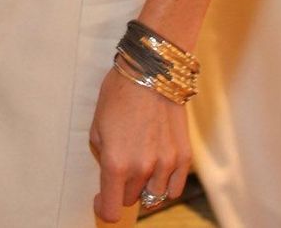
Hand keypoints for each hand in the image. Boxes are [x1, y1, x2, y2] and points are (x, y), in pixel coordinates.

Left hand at [89, 68, 190, 222]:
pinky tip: (157, 171)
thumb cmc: (119, 93)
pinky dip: (164, 186)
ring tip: (139, 164)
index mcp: (115, 162)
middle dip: (121, 189)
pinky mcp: (184, 158)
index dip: (102, 209)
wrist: (152, 71)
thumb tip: (108, 172)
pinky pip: (174, 189)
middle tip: (119, 168)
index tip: (100, 201)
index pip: (110, 209)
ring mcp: (165, 165)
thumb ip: (101, 154)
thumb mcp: (97, 124)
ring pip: (152, 196)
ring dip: (143, 186)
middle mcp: (141, 169)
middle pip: (130, 199)